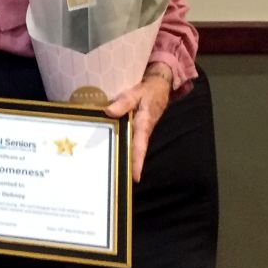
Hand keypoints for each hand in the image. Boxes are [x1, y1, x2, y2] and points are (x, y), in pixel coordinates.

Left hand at [106, 64, 172, 180]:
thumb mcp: (136, 93)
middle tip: (117, 181)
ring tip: (111, 173)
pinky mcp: (136, 129)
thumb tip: (109, 112)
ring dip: (124, 158)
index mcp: (143, 125)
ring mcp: (139, 131)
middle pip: (134, 152)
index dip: (137, 162)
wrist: (159, 87)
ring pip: (131, 147)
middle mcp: (142, 132)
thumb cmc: (147, 91)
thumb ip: (123, 102)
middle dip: (127, 166)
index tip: (134, 177)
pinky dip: (121, 146)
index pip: (139, 147)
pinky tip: (109, 151)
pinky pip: (128, 140)